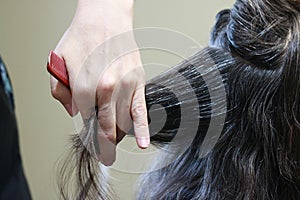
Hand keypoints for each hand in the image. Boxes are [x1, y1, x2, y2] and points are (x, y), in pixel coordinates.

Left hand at [50, 0, 149, 165]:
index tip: (89, 141)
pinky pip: (141, 110)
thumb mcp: (58, 62)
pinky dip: (143, 129)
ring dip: (117, 137)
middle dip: (103, 145)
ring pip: (122, 123)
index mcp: (83, 86)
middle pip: (105, 127)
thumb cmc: (83, 38)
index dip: (87, 133)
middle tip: (103, 155)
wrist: (105, 18)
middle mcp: (105, 89)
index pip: (86, 121)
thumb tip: (75, 112)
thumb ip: (60, 92)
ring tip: (114, 145)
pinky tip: (143, 143)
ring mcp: (124, 86)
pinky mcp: (138, 82)